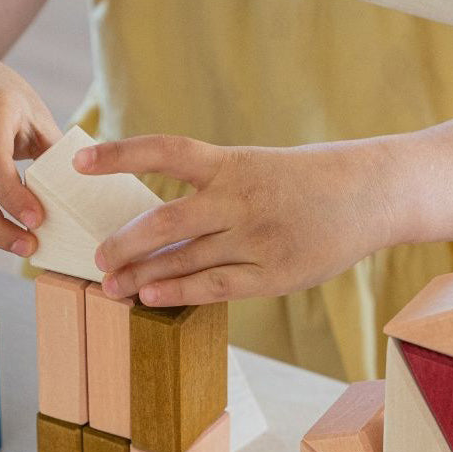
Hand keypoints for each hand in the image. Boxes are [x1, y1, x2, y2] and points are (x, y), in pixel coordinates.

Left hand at [75, 136, 399, 305]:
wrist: (373, 195)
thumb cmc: (308, 182)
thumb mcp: (259, 168)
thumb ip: (213, 190)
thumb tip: (157, 228)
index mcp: (233, 164)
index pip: (165, 152)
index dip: (120, 155)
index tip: (79, 161)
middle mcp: (240, 200)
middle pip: (164, 221)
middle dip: (123, 241)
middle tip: (95, 257)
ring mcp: (256, 240)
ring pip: (184, 259)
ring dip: (141, 275)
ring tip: (110, 286)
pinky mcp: (273, 276)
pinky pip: (214, 287)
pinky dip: (178, 293)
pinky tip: (149, 299)